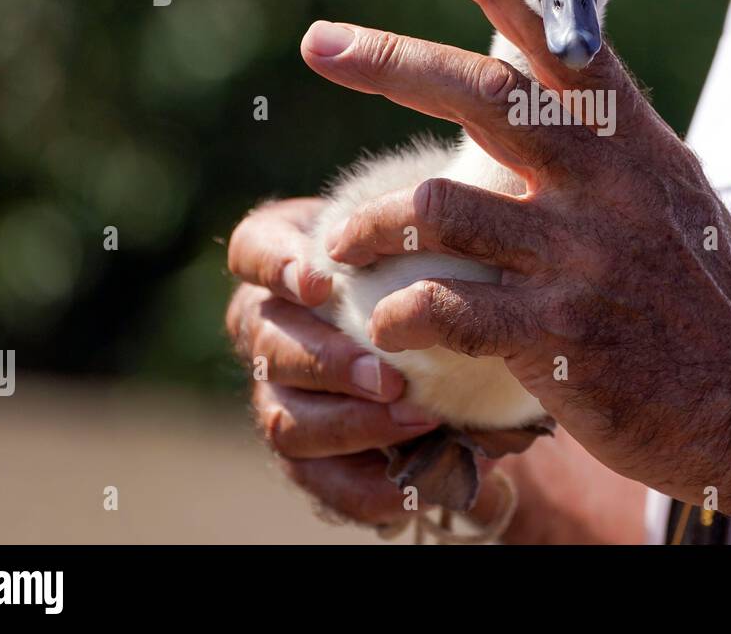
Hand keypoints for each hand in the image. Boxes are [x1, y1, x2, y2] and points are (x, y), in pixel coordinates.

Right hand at [225, 198, 447, 525]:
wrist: (444, 351)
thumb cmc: (426, 274)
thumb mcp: (421, 247)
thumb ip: (426, 243)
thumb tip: (478, 247)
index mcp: (281, 264)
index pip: (252, 250)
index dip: (276, 266)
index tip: (319, 284)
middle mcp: (266, 327)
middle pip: (269, 345)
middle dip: (328, 364)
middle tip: (389, 378)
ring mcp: (277, 395)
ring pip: (285, 419)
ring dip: (351, 424)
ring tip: (418, 421)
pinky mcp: (304, 455)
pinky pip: (321, 481)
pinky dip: (367, 486)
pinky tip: (413, 485)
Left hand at [297, 0, 730, 524]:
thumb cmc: (702, 297)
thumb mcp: (672, 195)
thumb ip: (605, 143)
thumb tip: (537, 78)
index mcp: (632, 141)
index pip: (561, 40)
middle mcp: (607, 183)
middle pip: (481, 95)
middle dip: (390, 59)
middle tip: (320, 42)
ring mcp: (584, 258)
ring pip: (436, 206)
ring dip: (370, 223)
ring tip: (343, 244)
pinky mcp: (560, 335)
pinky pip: (444, 306)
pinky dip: (399, 313)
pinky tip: (388, 325)